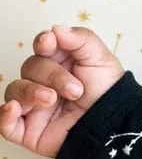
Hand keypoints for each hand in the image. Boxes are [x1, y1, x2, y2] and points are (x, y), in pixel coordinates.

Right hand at [1, 25, 124, 158]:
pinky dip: (4, 115)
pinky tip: (14, 108)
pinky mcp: (28, 129)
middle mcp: (44, 82)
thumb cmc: (108, 93)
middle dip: (51, 75)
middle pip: (30, 67)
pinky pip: (4, 123)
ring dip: (31, 92)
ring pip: (14, 90)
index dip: (42, 43)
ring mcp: (34, 105)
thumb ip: (81, 39)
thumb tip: (55, 29)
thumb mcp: (101, 60)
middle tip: (75, 89)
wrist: (114, 125)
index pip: (42, 47)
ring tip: (52, 100)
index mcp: (61, 63)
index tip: (48, 43)